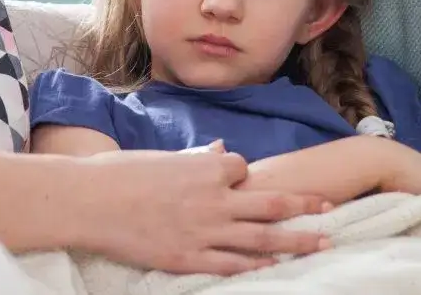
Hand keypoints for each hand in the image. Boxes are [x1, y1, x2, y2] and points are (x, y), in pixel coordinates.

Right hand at [77, 147, 329, 275]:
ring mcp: (203, 232)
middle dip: (303, 206)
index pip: (242, 169)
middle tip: (330, 209)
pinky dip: (255, 268)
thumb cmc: (121, 173)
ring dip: (295, 240)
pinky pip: (230, 265)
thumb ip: (197, 158)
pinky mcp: (187, 258)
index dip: (244, 175)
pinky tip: (276, 270)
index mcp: (204, 169)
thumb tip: (220, 150)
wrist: (90, 201)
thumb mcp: (162, 157)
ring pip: (260, 239)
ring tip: (321, 243)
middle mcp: (212, 200)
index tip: (241, 180)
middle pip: (270, 203)